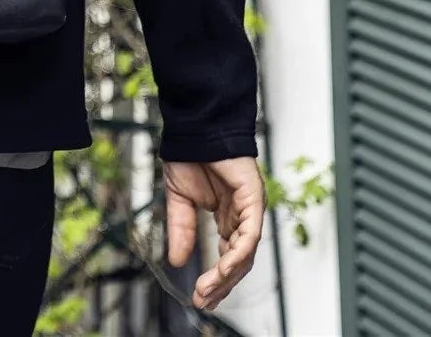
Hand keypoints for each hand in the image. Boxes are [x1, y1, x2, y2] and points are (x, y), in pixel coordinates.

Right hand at [165, 156, 263, 311]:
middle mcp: (242, 217)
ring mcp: (250, 209)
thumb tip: (176, 260)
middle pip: (239, 261)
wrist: (193, 129)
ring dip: (227, 275)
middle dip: (221, 284)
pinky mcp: (254, 199)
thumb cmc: (189, 156)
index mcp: (227, 217)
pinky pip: (250, 234)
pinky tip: (223, 269)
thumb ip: (182, 230)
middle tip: (204, 301)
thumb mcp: (179, 201)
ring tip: (208, 290)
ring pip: (245, 253)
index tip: (200, 296)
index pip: (228, 256)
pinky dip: (237, 254)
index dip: (215, 278)